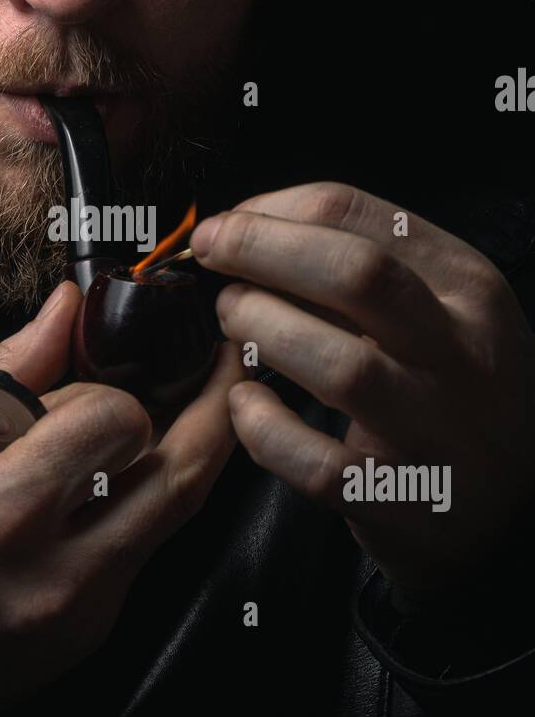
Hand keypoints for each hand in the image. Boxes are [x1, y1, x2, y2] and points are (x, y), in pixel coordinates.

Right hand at [0, 280, 242, 716]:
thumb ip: (6, 371)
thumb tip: (67, 308)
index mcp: (4, 512)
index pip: (114, 423)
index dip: (112, 388)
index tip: (93, 379)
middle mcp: (59, 571)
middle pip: (180, 475)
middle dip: (217, 408)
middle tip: (228, 361)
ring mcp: (83, 612)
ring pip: (176, 516)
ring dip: (195, 454)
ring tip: (197, 407)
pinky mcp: (91, 635)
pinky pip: (144, 553)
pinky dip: (149, 504)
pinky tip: (130, 476)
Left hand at [191, 182, 534, 592]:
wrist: (511, 505)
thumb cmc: (450, 389)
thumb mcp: (436, 310)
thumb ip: (357, 272)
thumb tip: (250, 230)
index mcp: (467, 286)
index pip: (359, 216)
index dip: (272, 211)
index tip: (227, 224)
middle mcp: (462, 352)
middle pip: (356, 275)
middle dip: (262, 250)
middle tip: (212, 256)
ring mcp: (437, 430)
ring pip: (342, 367)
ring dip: (266, 331)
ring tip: (232, 322)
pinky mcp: (401, 501)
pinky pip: (319, 464)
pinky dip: (267, 430)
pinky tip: (244, 405)